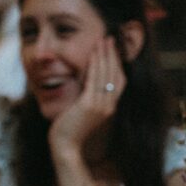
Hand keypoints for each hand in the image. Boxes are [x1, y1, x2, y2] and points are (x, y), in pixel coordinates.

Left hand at [48, 36, 126, 157]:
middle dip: (113, 56)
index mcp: (109, 108)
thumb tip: (83, 83)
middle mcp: (109, 106)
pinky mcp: (90, 105)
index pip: (119, 82)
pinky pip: (95, 80)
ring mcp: (101, 106)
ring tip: (102, 40)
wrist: (65, 146)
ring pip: (107, 75)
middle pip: (116, 75)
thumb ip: (87, 97)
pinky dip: (95, 65)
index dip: (117, 64)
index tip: (112, 49)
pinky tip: (92, 53)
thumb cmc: (69, 130)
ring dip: (105, 56)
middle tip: (109, 39)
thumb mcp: (82, 111)